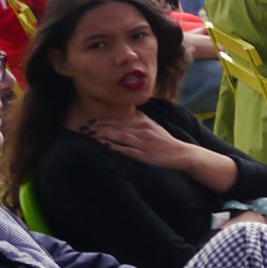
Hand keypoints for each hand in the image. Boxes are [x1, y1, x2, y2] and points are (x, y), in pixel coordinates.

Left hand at [79, 109, 201, 170]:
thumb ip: (142, 119)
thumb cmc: (166, 141)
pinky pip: (126, 150)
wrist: (180, 153)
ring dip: (104, 135)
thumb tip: (131, 112)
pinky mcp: (143, 154)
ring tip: (90, 135)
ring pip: (120, 136)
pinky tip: (105, 146)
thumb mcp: (155, 126)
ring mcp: (143, 143)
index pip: (120, 120)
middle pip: (117, 127)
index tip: (92, 121)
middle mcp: (143, 131)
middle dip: (100, 127)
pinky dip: (115, 147)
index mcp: (144, 123)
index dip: (105, 120)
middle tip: (85, 127)